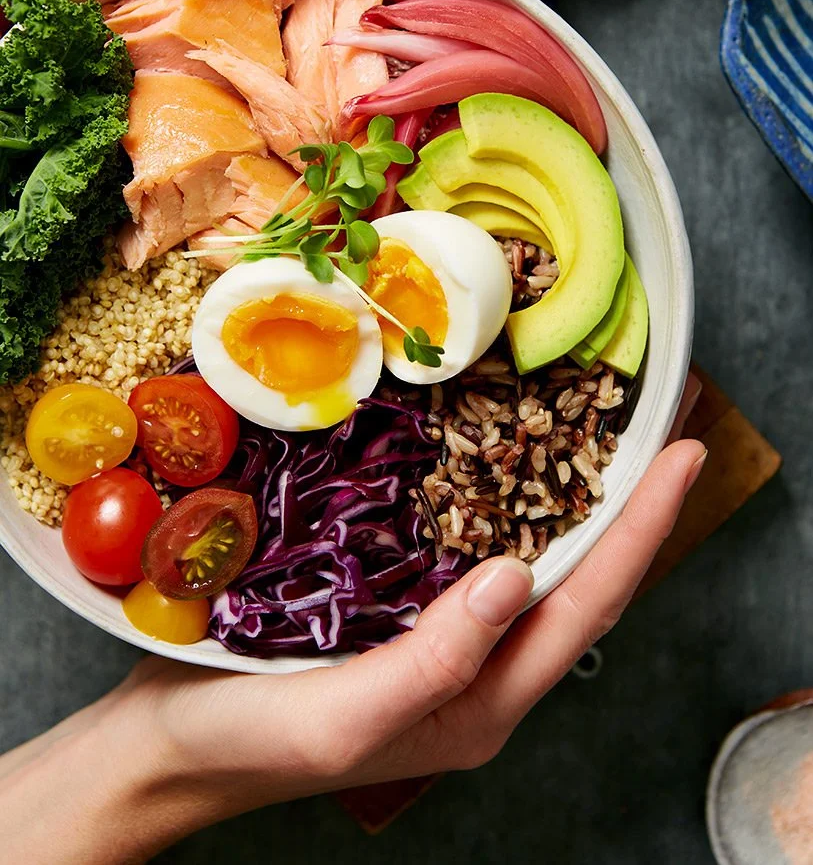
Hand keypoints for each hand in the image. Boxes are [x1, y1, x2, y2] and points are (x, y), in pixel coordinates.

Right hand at [0, 429, 704, 863]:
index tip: (682, 461)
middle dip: (628, 517)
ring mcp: (441, 645)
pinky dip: (507, 513)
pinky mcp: (402, 617)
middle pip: (577, 588)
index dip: (641, 532)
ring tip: (605, 448)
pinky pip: (475, 558)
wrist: (171, 749)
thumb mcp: (345, 716)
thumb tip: (516, 577)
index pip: (585, 607)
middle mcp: (477, 674)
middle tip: (659, 441)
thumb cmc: (249, 743)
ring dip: (577, 511)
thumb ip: (436, 659)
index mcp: (482, 704)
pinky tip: (504, 474)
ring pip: (535, 571)